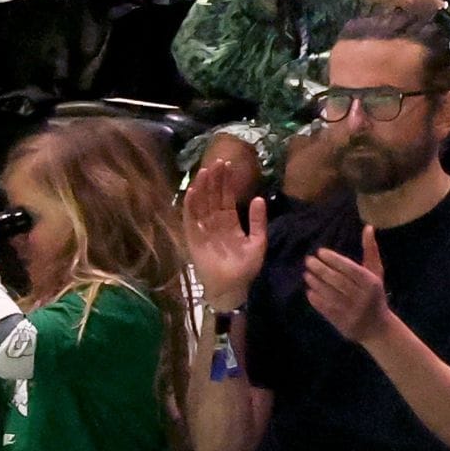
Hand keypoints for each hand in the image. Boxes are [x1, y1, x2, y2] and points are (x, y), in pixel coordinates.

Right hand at [183, 160, 266, 308]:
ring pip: (201, 204)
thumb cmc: (246, 269)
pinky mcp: (194, 238)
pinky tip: (193, 191)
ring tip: (205, 171)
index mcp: (230, 223)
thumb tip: (259, 198)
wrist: (233, 289)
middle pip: (213, 196)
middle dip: (215, 179)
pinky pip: (190, 219)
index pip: (226, 197)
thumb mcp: (258, 242)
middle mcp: (215, 223)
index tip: (228, 164)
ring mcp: (203, 230)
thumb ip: (258, 221)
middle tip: (218, 161)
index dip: (226, 182)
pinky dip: (191, 205)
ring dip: (202, 187)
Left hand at [304, 225, 390, 344]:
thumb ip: (370, 250)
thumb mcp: (376, 273)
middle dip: (320, 269)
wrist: (377, 327)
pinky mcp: (342, 322)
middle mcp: (361, 297)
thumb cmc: (375, 294)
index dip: (333, 259)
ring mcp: (351, 311)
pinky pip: (326, 308)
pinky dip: (316, 299)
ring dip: (315, 283)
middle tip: (308, 260)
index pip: (349, 268)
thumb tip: (368, 227)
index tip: (320, 252)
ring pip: (329, 294)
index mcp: (371, 283)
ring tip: (307, 274)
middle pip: (337, 280)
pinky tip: (310, 290)